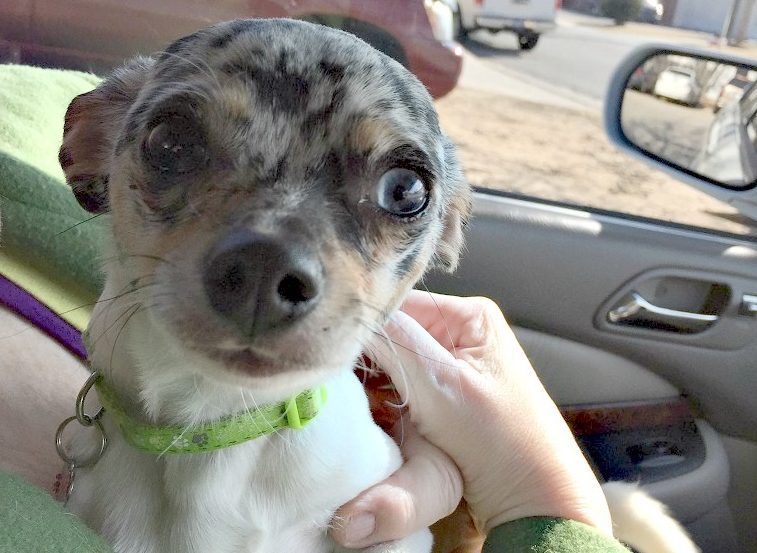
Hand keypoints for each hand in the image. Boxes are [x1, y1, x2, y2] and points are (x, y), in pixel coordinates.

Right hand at [330, 291, 611, 548]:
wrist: (534, 500)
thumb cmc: (505, 443)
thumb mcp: (444, 386)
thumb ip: (397, 343)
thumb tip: (353, 316)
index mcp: (468, 315)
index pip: (397, 303)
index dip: (362, 325)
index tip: (333, 349)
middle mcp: (458, 332)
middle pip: (391, 330)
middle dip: (365, 352)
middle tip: (339, 376)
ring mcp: (448, 364)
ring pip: (390, 358)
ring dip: (371, 376)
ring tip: (351, 394)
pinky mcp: (439, 395)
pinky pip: (397, 383)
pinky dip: (381, 395)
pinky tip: (369, 408)